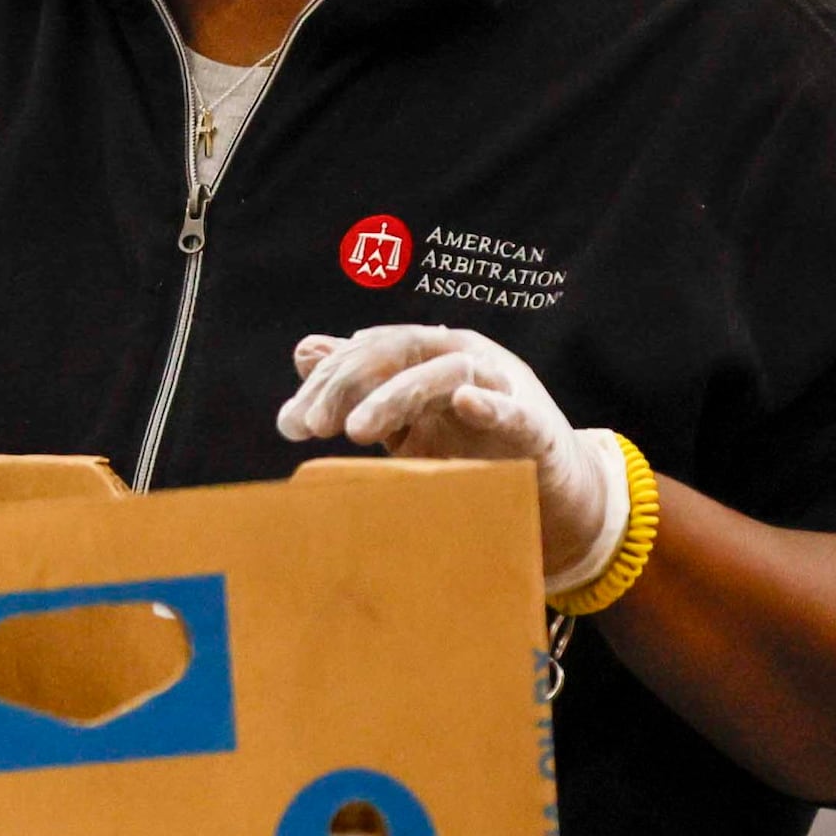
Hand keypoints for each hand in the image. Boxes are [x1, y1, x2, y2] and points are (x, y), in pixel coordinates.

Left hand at [276, 326, 626, 594]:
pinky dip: (488, 402)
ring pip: (444, 372)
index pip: (367, 352)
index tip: (290, 424)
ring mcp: (501, 384)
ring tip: (357, 431)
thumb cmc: (468, 443)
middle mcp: (461, 356)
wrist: (546, 485)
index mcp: (426, 352)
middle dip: (348, 387)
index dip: (326, 383)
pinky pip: (512, 408)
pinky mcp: (535, 423)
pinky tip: (463, 402)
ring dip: (397, 397)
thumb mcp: (404, 416)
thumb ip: (359, 386)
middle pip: (397, 352)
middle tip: (311, 426)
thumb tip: (304, 350)